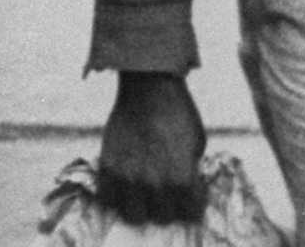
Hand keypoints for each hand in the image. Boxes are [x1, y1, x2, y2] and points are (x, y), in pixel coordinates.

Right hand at [96, 71, 205, 224]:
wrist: (148, 86)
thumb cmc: (178, 112)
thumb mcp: (196, 141)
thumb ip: (190, 169)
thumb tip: (187, 186)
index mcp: (181, 177)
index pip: (189, 213)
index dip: (192, 205)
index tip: (191, 196)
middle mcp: (154, 184)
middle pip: (162, 219)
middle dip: (168, 208)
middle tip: (168, 195)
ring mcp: (127, 178)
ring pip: (133, 217)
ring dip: (142, 207)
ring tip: (146, 193)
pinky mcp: (107, 169)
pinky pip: (109, 200)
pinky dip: (117, 197)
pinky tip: (126, 185)